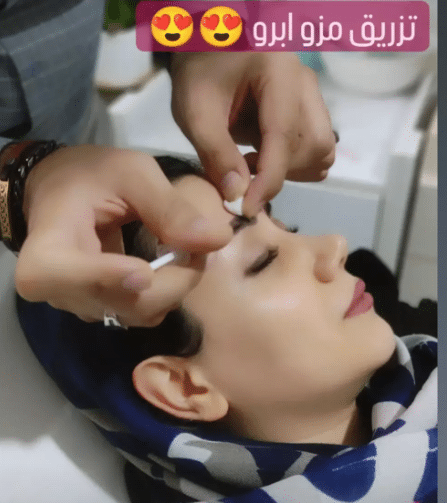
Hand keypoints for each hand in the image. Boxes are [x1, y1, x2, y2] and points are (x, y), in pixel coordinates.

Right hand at [15, 145, 231, 325]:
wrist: (62, 192)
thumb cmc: (89, 175)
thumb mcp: (131, 174)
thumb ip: (170, 207)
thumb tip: (220, 239)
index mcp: (48, 244)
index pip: (56, 274)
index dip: (102, 278)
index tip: (143, 272)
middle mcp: (58, 288)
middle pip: (121, 303)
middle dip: (173, 282)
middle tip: (201, 248)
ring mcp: (82, 302)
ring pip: (139, 313)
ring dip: (175, 287)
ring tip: (189, 252)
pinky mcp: (101, 308)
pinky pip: (142, 312)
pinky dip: (167, 293)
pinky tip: (173, 265)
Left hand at [170, 52, 334, 216]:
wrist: (210, 44)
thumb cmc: (199, 70)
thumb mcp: (194, 110)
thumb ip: (215, 153)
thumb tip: (237, 196)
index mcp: (279, 72)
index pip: (284, 136)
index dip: (268, 179)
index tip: (246, 208)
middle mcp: (305, 84)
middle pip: (316, 146)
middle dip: (283, 172)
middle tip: (245, 171)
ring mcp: (311, 95)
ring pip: (322, 149)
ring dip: (291, 170)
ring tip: (252, 163)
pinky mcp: (308, 107)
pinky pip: (316, 146)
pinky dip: (294, 163)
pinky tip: (262, 156)